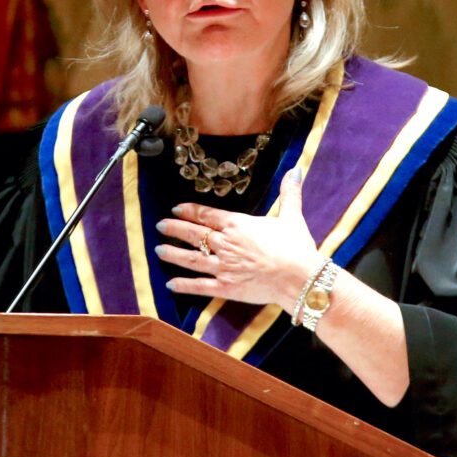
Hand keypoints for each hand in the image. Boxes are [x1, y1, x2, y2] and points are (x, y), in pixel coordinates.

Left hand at [155, 168, 319, 311]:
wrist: (299, 277)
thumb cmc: (296, 247)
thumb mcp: (292, 216)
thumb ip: (290, 193)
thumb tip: (296, 169)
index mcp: (237, 225)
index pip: (207, 215)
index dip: (190, 211)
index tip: (176, 208)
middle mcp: (225, 244)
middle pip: (194, 234)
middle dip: (175, 228)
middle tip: (159, 225)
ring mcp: (223, 267)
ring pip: (192, 259)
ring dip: (173, 254)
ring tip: (158, 250)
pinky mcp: (226, 287)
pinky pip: (200, 286)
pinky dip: (184, 285)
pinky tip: (170, 284)